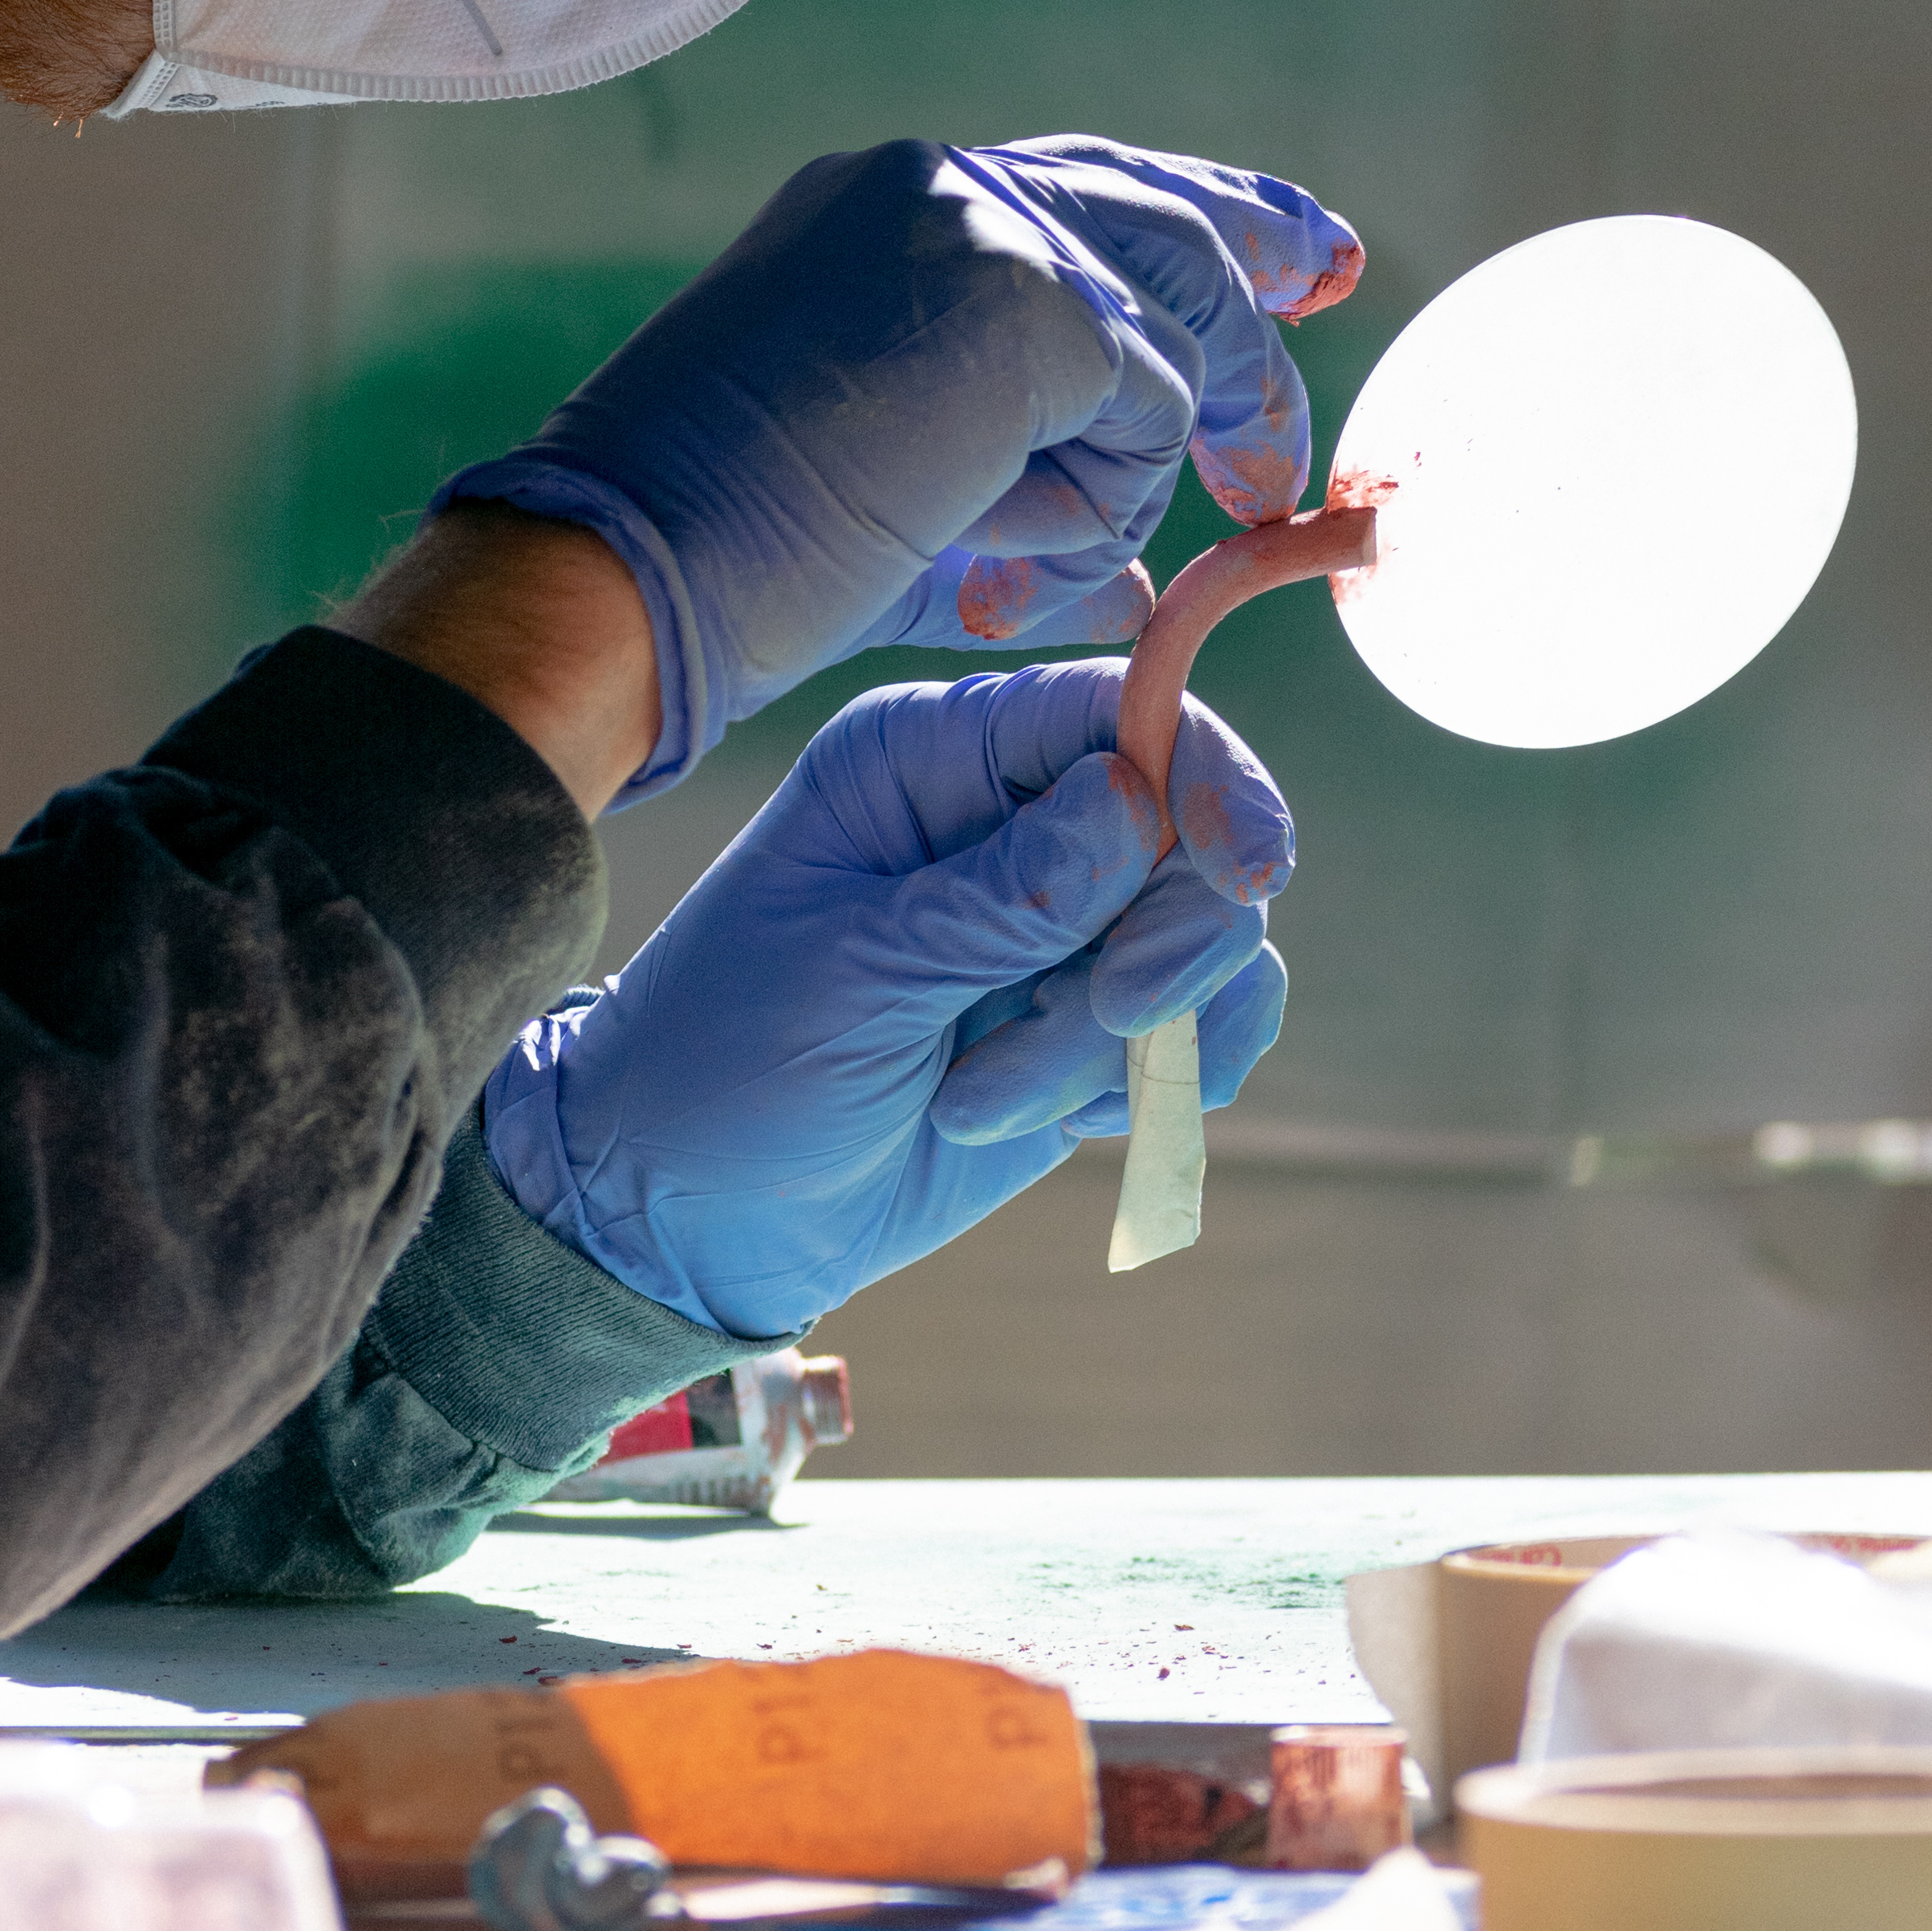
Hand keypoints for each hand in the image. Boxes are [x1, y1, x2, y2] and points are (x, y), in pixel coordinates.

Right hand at [441, 134, 1359, 795]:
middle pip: (1158, 204)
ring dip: (1131, 459)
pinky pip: (1147, 406)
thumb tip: (1139, 579)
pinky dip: (1093, 497)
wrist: (633, 567)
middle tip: (1334, 284)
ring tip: (1025, 548)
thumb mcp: (912, 521)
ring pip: (1170, 324)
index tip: (1294, 262)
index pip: (1081, 192)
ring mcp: (982, 225)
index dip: (1200, 222)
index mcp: (885, 210)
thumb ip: (1034, 520)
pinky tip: (989, 542)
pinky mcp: (1027, 295)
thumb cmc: (732, 565)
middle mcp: (934, 187)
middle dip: (1262, 251)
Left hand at [479, 663, 1293, 1343]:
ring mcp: (1059, 925)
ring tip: (981, 1104)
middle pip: (1191, 829)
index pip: (1116, 710)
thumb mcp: (853, 972)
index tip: (1247, 870)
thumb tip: (1140, 795)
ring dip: (1124, 1040)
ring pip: (1204, 940)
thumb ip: (1004, 894)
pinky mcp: (1086, 1024)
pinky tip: (1065, 1122)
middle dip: (1161, 944)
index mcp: (929, 756)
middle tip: (1099, 1023)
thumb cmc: (727, 1067)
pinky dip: (1159, 1079)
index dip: (1204, 774)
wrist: (684, 1220)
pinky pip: (1201, 1025)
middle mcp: (1010, 820)